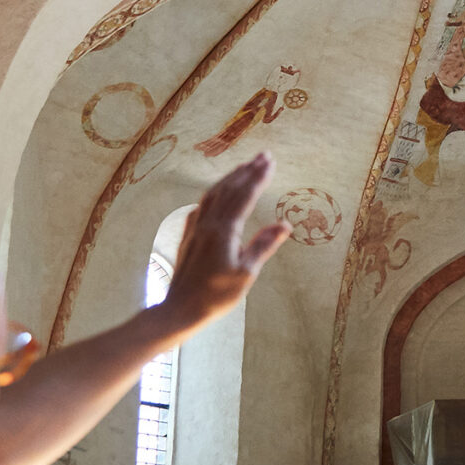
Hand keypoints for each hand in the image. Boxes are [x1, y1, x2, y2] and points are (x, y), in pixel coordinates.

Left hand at [154, 153, 288, 333]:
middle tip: (263, 155)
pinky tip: (216, 194)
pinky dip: (214, 193)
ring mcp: (195, 228)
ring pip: (213, 194)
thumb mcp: (245, 274)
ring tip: (244, 167)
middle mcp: (208, 223)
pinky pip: (202, 206)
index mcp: (224, 231)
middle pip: (229, 189)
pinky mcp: (188, 236)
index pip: (245, 196)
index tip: (271, 162)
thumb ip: (263, 246)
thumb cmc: (215, 296)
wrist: (179, 309)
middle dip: (247, 171)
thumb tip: (284, 225)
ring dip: (230, 178)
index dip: (258, 178)